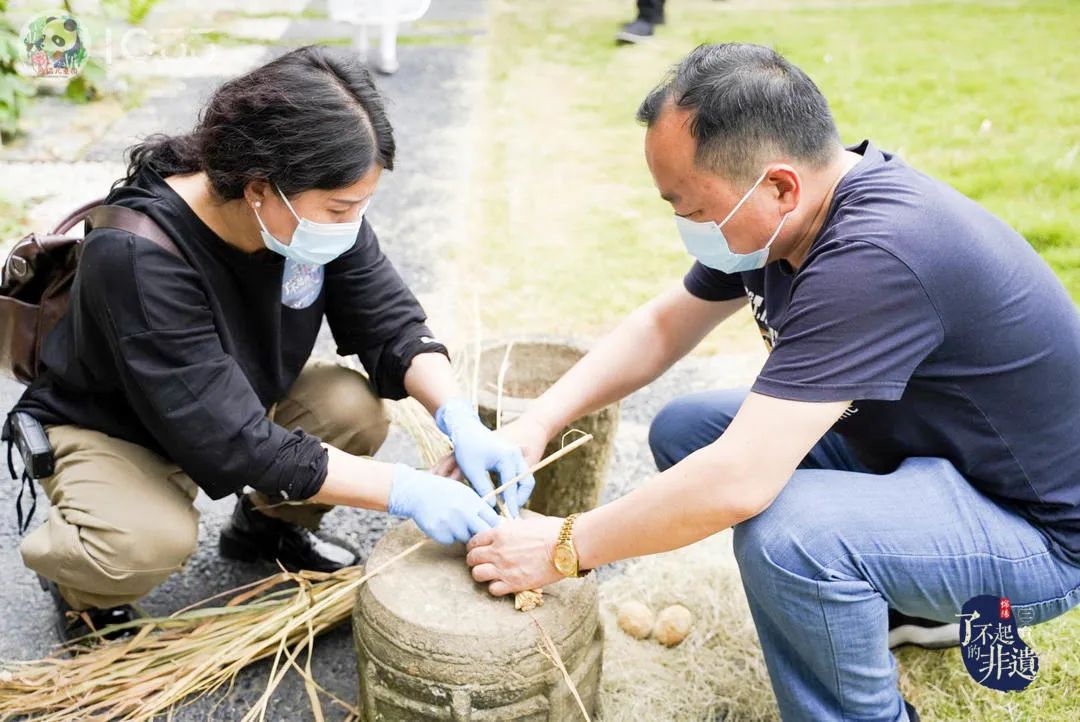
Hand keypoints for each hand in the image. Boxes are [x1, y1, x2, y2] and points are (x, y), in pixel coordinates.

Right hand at [387, 464, 500, 544]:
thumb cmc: (444, 491)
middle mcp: (463, 513)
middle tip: (475, 531)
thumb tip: (496, 522)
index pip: (493, 520)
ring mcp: (450, 524)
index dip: (492, 525)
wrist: (418, 492)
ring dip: (462, 534)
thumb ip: (479, 506)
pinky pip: (450, 540)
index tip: (489, 526)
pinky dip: (448, 536)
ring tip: (453, 522)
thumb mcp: (465, 492)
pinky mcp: (439, 532)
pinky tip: (442, 524)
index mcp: (473, 501)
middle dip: (480, 534)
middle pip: (482, 533)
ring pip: (465, 538)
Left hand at [435, 398, 536, 516]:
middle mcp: (515, 455)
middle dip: (519, 499)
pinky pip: (520, 475)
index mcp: (507, 457)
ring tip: (509, 507)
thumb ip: (483, 488)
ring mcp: (516, 454)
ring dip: (518, 493)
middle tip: (511, 514)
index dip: (510, 501)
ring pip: (525, 479)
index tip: (509, 516)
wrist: (467, 429)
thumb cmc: (468, 447)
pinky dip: (515, 486)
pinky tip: (505, 496)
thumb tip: (492, 506)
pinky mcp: (513, 456)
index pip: (511, 484)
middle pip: (525, 482)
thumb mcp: (473, 470)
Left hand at [465, 514, 564, 595]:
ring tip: (490, 574)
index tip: (478, 549)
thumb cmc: (552, 531)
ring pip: (477, 575)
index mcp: (500, 533)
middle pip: (472, 558)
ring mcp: (504, 568)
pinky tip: (503, 584)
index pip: (474, 540)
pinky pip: (493, 590)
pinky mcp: (514, 583)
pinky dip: (495, 588)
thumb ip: (511, 530)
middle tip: (482, 562)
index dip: (474, 546)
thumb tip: (507, 532)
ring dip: (482, 574)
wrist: (567, 546)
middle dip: (474, 560)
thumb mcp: (526, 523)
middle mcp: (498, 551)